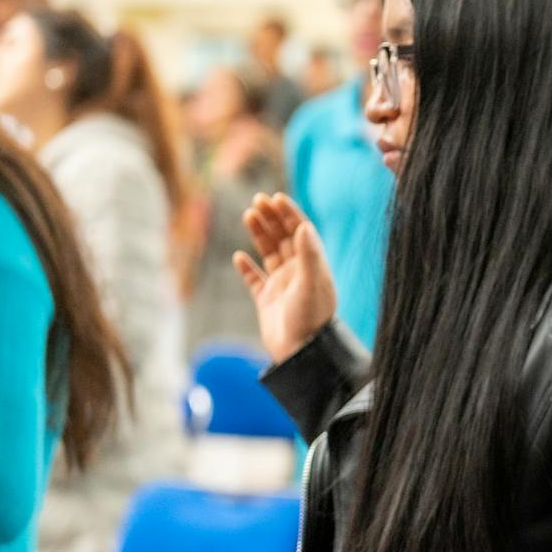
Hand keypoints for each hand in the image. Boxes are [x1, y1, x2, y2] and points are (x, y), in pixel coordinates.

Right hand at [233, 193, 337, 362]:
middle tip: (257, 200)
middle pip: (284, 239)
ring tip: (248, 215)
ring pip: (269, 254)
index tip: (276, 198)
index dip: (290, 214)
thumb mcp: (311, 283)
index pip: (301, 233)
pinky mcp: (267, 302)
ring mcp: (282, 287)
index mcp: (313, 267)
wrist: (300, 353)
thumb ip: (308, 254)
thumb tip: (304, 225)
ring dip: (260, 234)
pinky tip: (238, 256)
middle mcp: (298, 274)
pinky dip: (247, 269)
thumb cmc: (310, 318)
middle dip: (272, 218)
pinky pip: (255, 281)